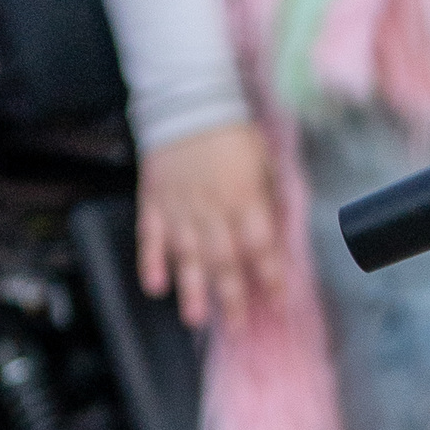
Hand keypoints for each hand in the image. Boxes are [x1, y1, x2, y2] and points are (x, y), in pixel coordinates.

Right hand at [137, 120, 287, 328]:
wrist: (186, 101)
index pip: (261, 247)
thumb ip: (270, 200)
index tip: (278, 303)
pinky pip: (151, 237)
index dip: (271, 277)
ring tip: (197, 318)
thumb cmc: (232, 132)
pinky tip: (155, 285)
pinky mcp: (153, 201)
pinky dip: (151, 262)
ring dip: (193, 289)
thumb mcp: (265, 162)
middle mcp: (212, 209)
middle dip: (234, 298)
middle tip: (239, 328)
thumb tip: (279, 234)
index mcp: (245, 198)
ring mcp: (179, 207)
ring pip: (187, 256)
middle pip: (225, 261)